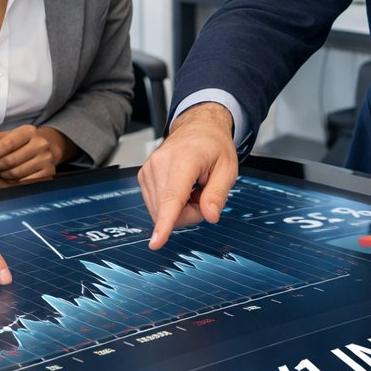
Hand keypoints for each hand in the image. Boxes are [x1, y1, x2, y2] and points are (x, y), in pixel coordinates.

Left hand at [0, 125, 72, 183]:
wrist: (47, 148)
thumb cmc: (23, 142)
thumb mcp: (10, 136)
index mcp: (29, 131)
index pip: (8, 143)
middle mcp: (41, 144)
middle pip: (11, 160)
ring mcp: (46, 159)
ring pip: (16, 172)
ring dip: (3, 174)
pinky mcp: (48, 172)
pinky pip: (24, 182)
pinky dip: (13, 181)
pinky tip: (10, 176)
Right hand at [138, 103, 237, 248]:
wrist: (197, 128)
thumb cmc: (213, 146)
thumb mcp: (228, 169)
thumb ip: (218, 194)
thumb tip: (210, 216)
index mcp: (183, 160)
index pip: (172, 198)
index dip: (165, 224)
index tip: (156, 242)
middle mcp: (159, 164)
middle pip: (170, 212)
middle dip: (190, 213)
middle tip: (204, 195)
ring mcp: (148, 170)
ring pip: (161, 212)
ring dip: (180, 209)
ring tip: (192, 188)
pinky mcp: (143, 177)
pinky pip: (155, 206)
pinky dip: (171, 205)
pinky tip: (181, 190)